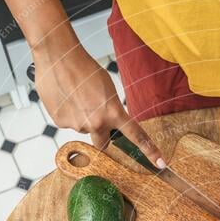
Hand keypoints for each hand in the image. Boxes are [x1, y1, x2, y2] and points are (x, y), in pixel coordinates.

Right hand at [32, 40, 164, 166]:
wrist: (58, 57)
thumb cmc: (84, 68)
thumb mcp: (107, 89)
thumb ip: (110, 109)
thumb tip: (106, 121)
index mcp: (113, 112)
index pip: (136, 135)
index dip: (149, 151)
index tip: (160, 163)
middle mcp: (96, 122)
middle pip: (103, 144)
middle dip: (103, 138)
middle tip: (96, 122)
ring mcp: (77, 125)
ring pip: (83, 128)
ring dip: (82, 117)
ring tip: (74, 96)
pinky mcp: (60, 122)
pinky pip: (68, 122)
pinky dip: (67, 113)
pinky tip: (64, 97)